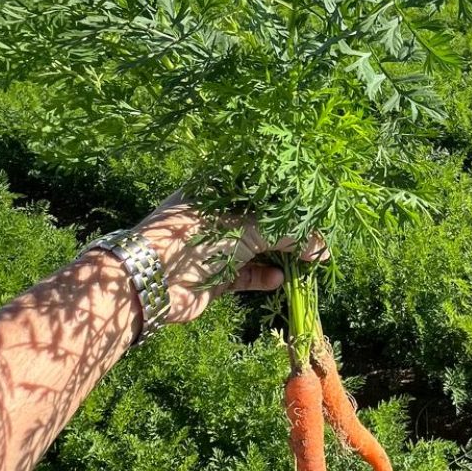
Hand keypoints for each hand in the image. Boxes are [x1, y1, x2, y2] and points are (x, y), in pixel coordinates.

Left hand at [131, 192, 327, 323]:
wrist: (150, 282)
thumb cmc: (196, 238)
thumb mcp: (247, 228)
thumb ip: (287, 235)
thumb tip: (321, 249)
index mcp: (217, 190)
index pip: (260, 188)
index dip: (288, 198)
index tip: (315, 208)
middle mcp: (216, 215)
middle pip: (261, 221)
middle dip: (289, 231)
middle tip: (317, 239)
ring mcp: (214, 246)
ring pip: (256, 249)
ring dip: (280, 256)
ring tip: (308, 261)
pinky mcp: (214, 276)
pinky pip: (246, 274)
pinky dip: (263, 277)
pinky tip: (279, 279)